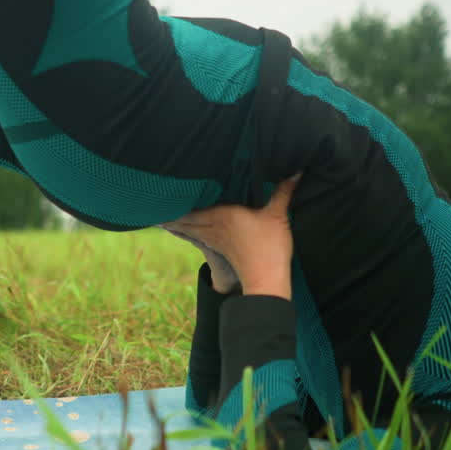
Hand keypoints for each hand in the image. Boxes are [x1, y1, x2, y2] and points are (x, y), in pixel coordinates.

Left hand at [163, 174, 299, 298]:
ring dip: (177, 221)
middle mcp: (213, 225)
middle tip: (153, 202)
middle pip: (186, 216)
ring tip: (160, 215)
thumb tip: (297, 169)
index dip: (178, 196)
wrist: (266, 280)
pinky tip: (187, 228)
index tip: (161, 190)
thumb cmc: (269, 247)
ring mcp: (215, 239)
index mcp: (222, 214)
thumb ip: (284, 190)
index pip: (195, 203)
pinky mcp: (220, 249)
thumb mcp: (278, 215)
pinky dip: (188, 230)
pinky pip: (198, 236)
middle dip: (171, 209)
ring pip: (189, 227)